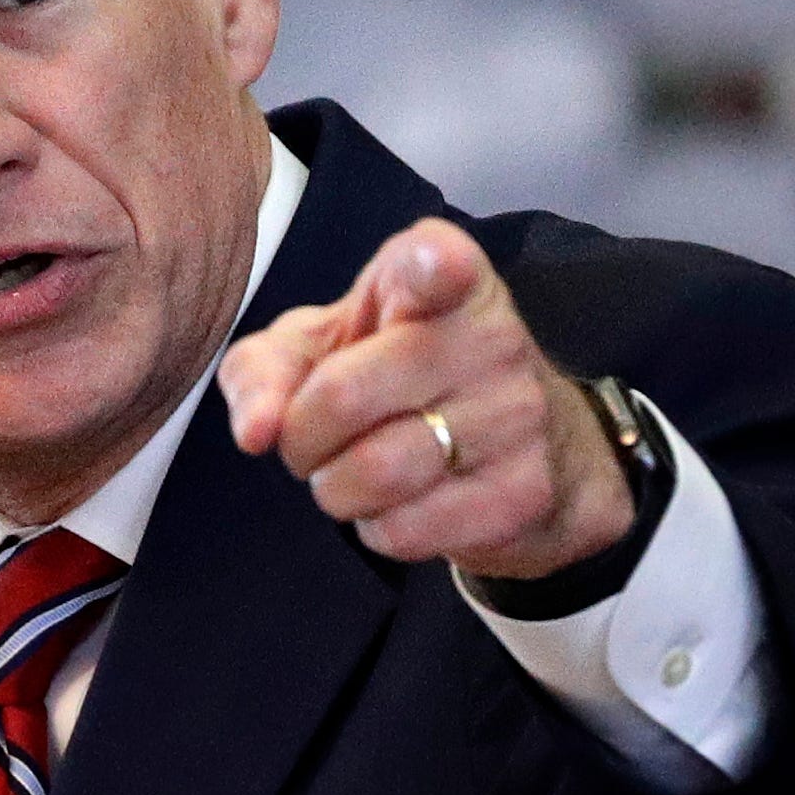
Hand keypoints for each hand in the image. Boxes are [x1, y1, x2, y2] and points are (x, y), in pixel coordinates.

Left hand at [217, 218, 634, 580]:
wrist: (537, 444)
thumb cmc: (399, 372)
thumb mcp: (322, 346)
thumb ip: (264, 370)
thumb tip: (256, 432)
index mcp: (442, 274)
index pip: (442, 263)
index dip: (432, 265)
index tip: (435, 265)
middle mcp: (491, 335)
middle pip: (344, 396)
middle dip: (299, 436)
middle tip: (311, 439)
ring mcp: (517, 414)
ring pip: (375, 473)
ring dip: (334, 489)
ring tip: (349, 474)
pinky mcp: (525, 491)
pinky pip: (407, 530)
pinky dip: (376, 528)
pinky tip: (398, 504)